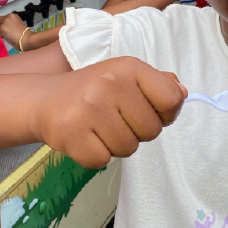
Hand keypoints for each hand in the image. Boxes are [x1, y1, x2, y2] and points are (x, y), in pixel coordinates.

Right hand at [35, 56, 185, 167]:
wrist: (44, 101)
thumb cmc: (93, 91)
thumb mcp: (125, 77)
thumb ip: (157, 83)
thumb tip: (183, 93)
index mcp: (128, 67)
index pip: (171, 99)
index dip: (166, 113)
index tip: (150, 112)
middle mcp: (109, 84)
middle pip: (152, 130)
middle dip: (139, 132)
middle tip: (117, 120)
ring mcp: (89, 109)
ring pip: (129, 148)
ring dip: (117, 145)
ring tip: (100, 128)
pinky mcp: (72, 134)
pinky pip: (104, 160)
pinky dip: (97, 156)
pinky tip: (87, 138)